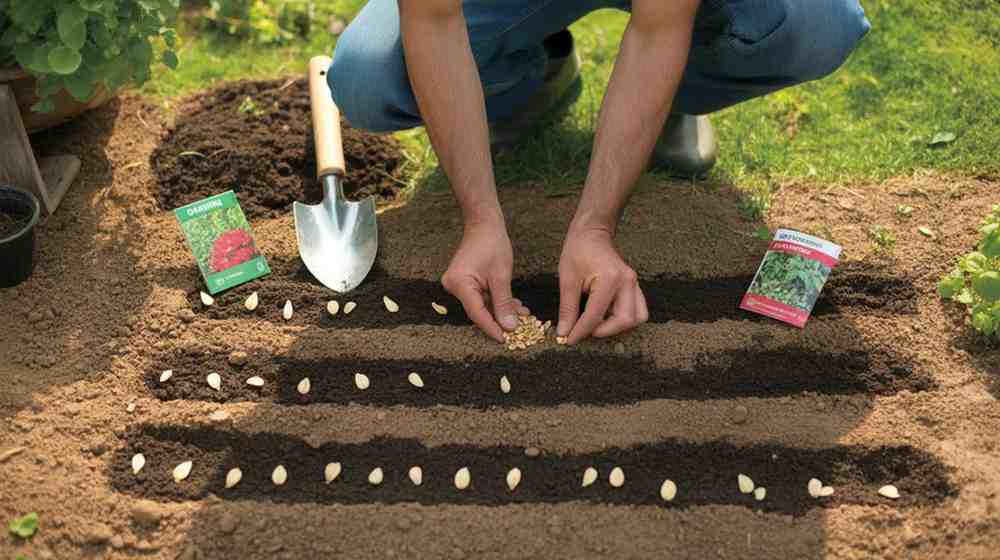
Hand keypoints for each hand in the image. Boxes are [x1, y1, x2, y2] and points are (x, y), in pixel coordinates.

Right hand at [442, 218, 522, 341]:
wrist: (484, 224)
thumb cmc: (492, 244)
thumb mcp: (501, 275)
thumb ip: (504, 303)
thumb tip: (510, 327)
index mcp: (459, 284)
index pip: (477, 313)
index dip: (492, 328)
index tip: (505, 340)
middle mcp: (454, 286)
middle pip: (479, 311)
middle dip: (500, 319)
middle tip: (520, 330)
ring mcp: (458, 285)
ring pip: (482, 305)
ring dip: (502, 310)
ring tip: (523, 315)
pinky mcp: (465, 283)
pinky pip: (482, 297)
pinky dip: (497, 301)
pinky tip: (515, 306)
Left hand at [557, 225, 648, 343]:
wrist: (591, 234)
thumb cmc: (578, 252)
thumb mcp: (567, 279)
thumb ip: (567, 308)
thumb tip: (564, 332)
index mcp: (610, 278)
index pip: (596, 315)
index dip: (581, 331)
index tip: (569, 340)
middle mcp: (627, 282)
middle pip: (625, 320)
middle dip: (604, 331)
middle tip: (585, 330)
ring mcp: (635, 284)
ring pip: (637, 318)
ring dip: (618, 327)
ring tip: (597, 324)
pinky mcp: (635, 287)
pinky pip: (637, 310)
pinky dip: (623, 319)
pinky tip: (606, 316)